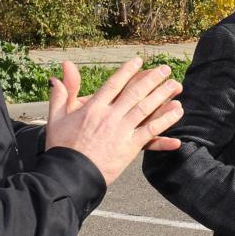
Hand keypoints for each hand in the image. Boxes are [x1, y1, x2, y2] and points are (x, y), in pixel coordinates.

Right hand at [45, 58, 183, 184]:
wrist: (68, 174)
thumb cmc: (60, 147)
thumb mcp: (57, 116)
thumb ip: (63, 92)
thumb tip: (64, 67)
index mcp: (93, 107)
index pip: (114, 84)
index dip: (127, 71)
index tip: (139, 61)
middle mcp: (109, 116)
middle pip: (134, 92)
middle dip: (152, 79)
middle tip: (165, 69)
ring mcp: (121, 131)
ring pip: (146, 108)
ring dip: (162, 95)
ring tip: (176, 85)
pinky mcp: (129, 147)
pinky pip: (151, 131)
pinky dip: (166, 121)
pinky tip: (177, 112)